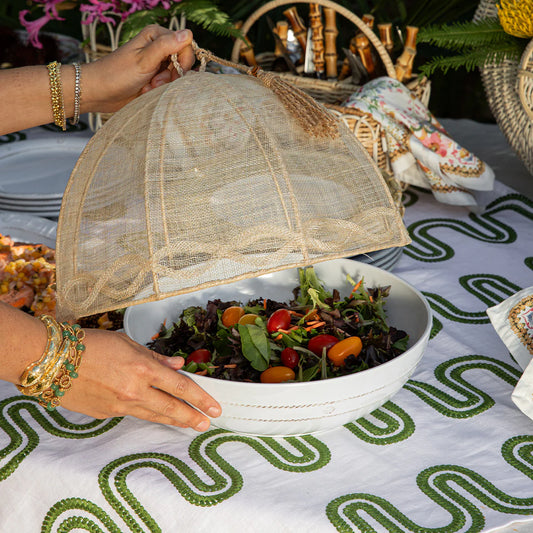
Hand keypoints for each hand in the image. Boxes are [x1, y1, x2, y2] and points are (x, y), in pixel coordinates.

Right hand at [60, 328, 220, 430]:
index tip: (214, 407)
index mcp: (142, 369)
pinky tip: (154, 412)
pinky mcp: (105, 414)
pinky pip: (132, 414)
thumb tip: (178, 365)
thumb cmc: (90, 344)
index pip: (180, 387)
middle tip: (207, 423)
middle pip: (171, 409)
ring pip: (154, 415)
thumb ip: (155, 357)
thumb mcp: (127, 343)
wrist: (51, 361)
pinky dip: (146, 413)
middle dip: (192, 417)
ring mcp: (119, 406)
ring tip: (189, 423)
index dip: (201, 398)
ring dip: (174, 420)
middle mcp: (134, 391)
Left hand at [83, 25, 194, 113]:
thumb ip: (166, 46)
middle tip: (155, 81)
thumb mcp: (144, 60)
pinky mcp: (155, 78)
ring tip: (148, 87)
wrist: (100, 93)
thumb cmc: (117, 74)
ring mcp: (157, 63)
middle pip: (183, 62)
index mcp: (157, 35)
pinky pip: (169, 85)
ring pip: (176, 76)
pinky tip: (146, 91)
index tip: (170, 72)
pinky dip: (160, 91)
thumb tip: (188, 33)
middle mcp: (159, 47)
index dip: (182, 61)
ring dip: (164, 85)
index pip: (186, 46)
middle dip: (172, 76)